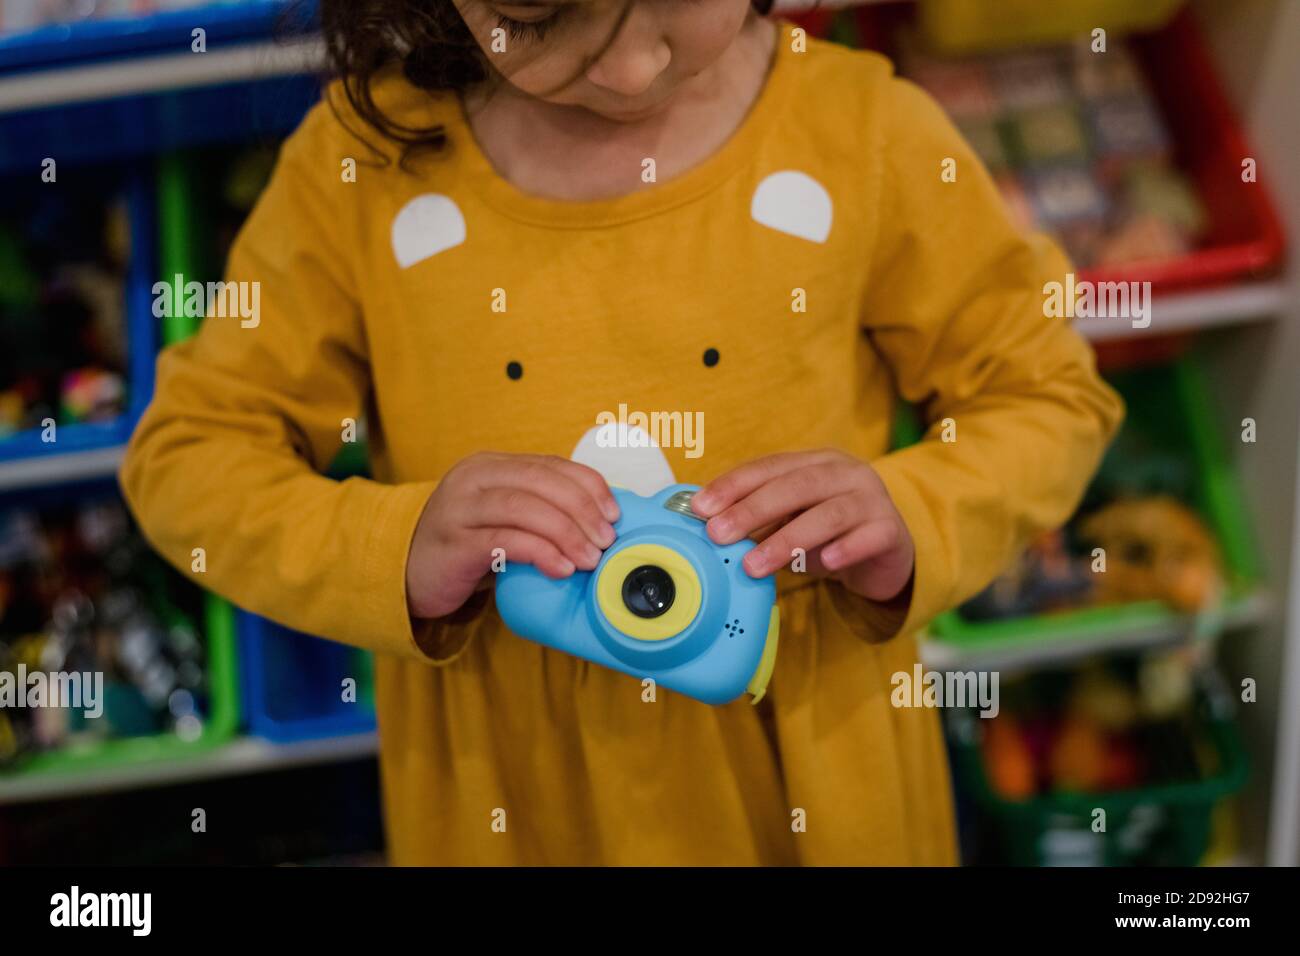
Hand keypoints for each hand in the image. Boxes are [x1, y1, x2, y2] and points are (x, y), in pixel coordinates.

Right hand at [405, 452, 619, 619]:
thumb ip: (537, 509)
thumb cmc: (465, 547)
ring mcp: (461, 508)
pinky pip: (505, 540)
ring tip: (589, 558)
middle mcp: (474, 478)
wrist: (405, 572)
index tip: (613, 514)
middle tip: (606, 540)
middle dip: (582, 510)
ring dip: (567, 533)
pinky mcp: (454, 542)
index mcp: (491, 465)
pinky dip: (540, 552)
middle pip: (541, 482)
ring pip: (526, 508)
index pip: (550, 464)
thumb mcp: (501, 517)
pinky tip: (560, 568)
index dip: (588, 486)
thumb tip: (599, 522)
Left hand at [691, 449, 914, 602]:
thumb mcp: (792, 521)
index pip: (769, 467)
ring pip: (829, 514)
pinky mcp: (891, 530)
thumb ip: (759, 520)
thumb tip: (708, 527)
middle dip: (752, 509)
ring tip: (753, 565)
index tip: (700, 507)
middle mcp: (845, 473)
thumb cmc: (830, 536)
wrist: (888, 554)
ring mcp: (873, 499)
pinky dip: (845, 549)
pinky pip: (869, 537)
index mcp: (816, 462)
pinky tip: (824, 564)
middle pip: (797, 485)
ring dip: (787, 540)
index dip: (733, 485)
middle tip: (719, 534)